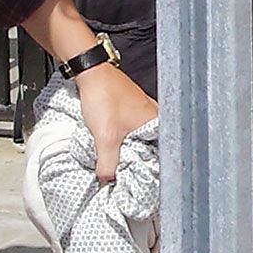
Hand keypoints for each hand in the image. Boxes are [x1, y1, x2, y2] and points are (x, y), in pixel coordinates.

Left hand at [73, 63, 157, 181]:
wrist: (91, 72)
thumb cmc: (104, 97)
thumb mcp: (105, 137)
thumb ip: (108, 163)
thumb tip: (108, 180)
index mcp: (158, 123)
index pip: (162, 155)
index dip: (150, 169)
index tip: (140, 180)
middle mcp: (156, 116)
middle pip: (150, 148)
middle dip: (138, 161)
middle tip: (127, 173)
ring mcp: (145, 111)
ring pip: (139, 139)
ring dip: (129, 149)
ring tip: (120, 160)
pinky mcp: (133, 108)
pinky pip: (132, 130)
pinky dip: (123, 139)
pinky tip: (115, 144)